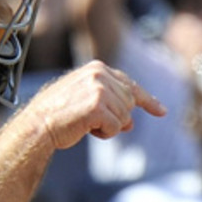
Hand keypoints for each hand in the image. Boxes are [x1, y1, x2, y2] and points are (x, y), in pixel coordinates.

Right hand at [27, 60, 165, 147]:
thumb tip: (131, 122)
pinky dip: (105, 134)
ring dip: (108, 127)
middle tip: (93, 123)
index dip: (147, 101)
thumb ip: (110, 105)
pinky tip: (87, 130)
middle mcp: (100, 74)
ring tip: (85, 124)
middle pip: (129, 103)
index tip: (162, 111)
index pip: (130, 85)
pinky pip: (116, 127)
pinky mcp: (98, 105)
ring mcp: (100, 88)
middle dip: (117, 118)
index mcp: (97, 68)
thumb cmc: (59, 115)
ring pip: (124, 117)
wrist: (39, 124)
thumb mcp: (86, 102)